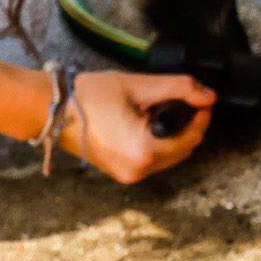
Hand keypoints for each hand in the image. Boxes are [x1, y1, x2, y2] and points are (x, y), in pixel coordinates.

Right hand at [60, 70, 214, 182]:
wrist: (52, 111)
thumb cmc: (89, 97)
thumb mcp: (139, 86)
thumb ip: (179, 88)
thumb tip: (209, 95)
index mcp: (144, 151)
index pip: (193, 136)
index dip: (202, 114)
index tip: (202, 97)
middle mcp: (138, 170)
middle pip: (185, 149)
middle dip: (189, 124)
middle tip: (180, 99)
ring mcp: (128, 175)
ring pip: (170, 156)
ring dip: (174, 134)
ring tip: (156, 109)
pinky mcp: (121, 173)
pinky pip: (152, 160)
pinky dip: (158, 143)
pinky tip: (145, 122)